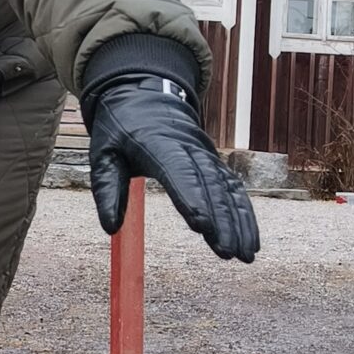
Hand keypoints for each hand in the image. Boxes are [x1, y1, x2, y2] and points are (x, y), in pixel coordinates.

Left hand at [86, 72, 259, 262]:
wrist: (144, 98)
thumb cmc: (120, 130)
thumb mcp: (103, 154)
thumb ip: (107, 189)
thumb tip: (111, 227)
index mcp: (156, 143)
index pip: (178, 171)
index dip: (192, 198)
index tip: (201, 226)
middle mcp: (189, 148)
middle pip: (210, 185)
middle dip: (221, 220)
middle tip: (226, 252)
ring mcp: (206, 156)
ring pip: (228, 189)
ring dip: (239, 222)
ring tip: (244, 255)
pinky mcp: (214, 164)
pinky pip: (234, 190)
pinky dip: (245, 215)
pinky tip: (250, 242)